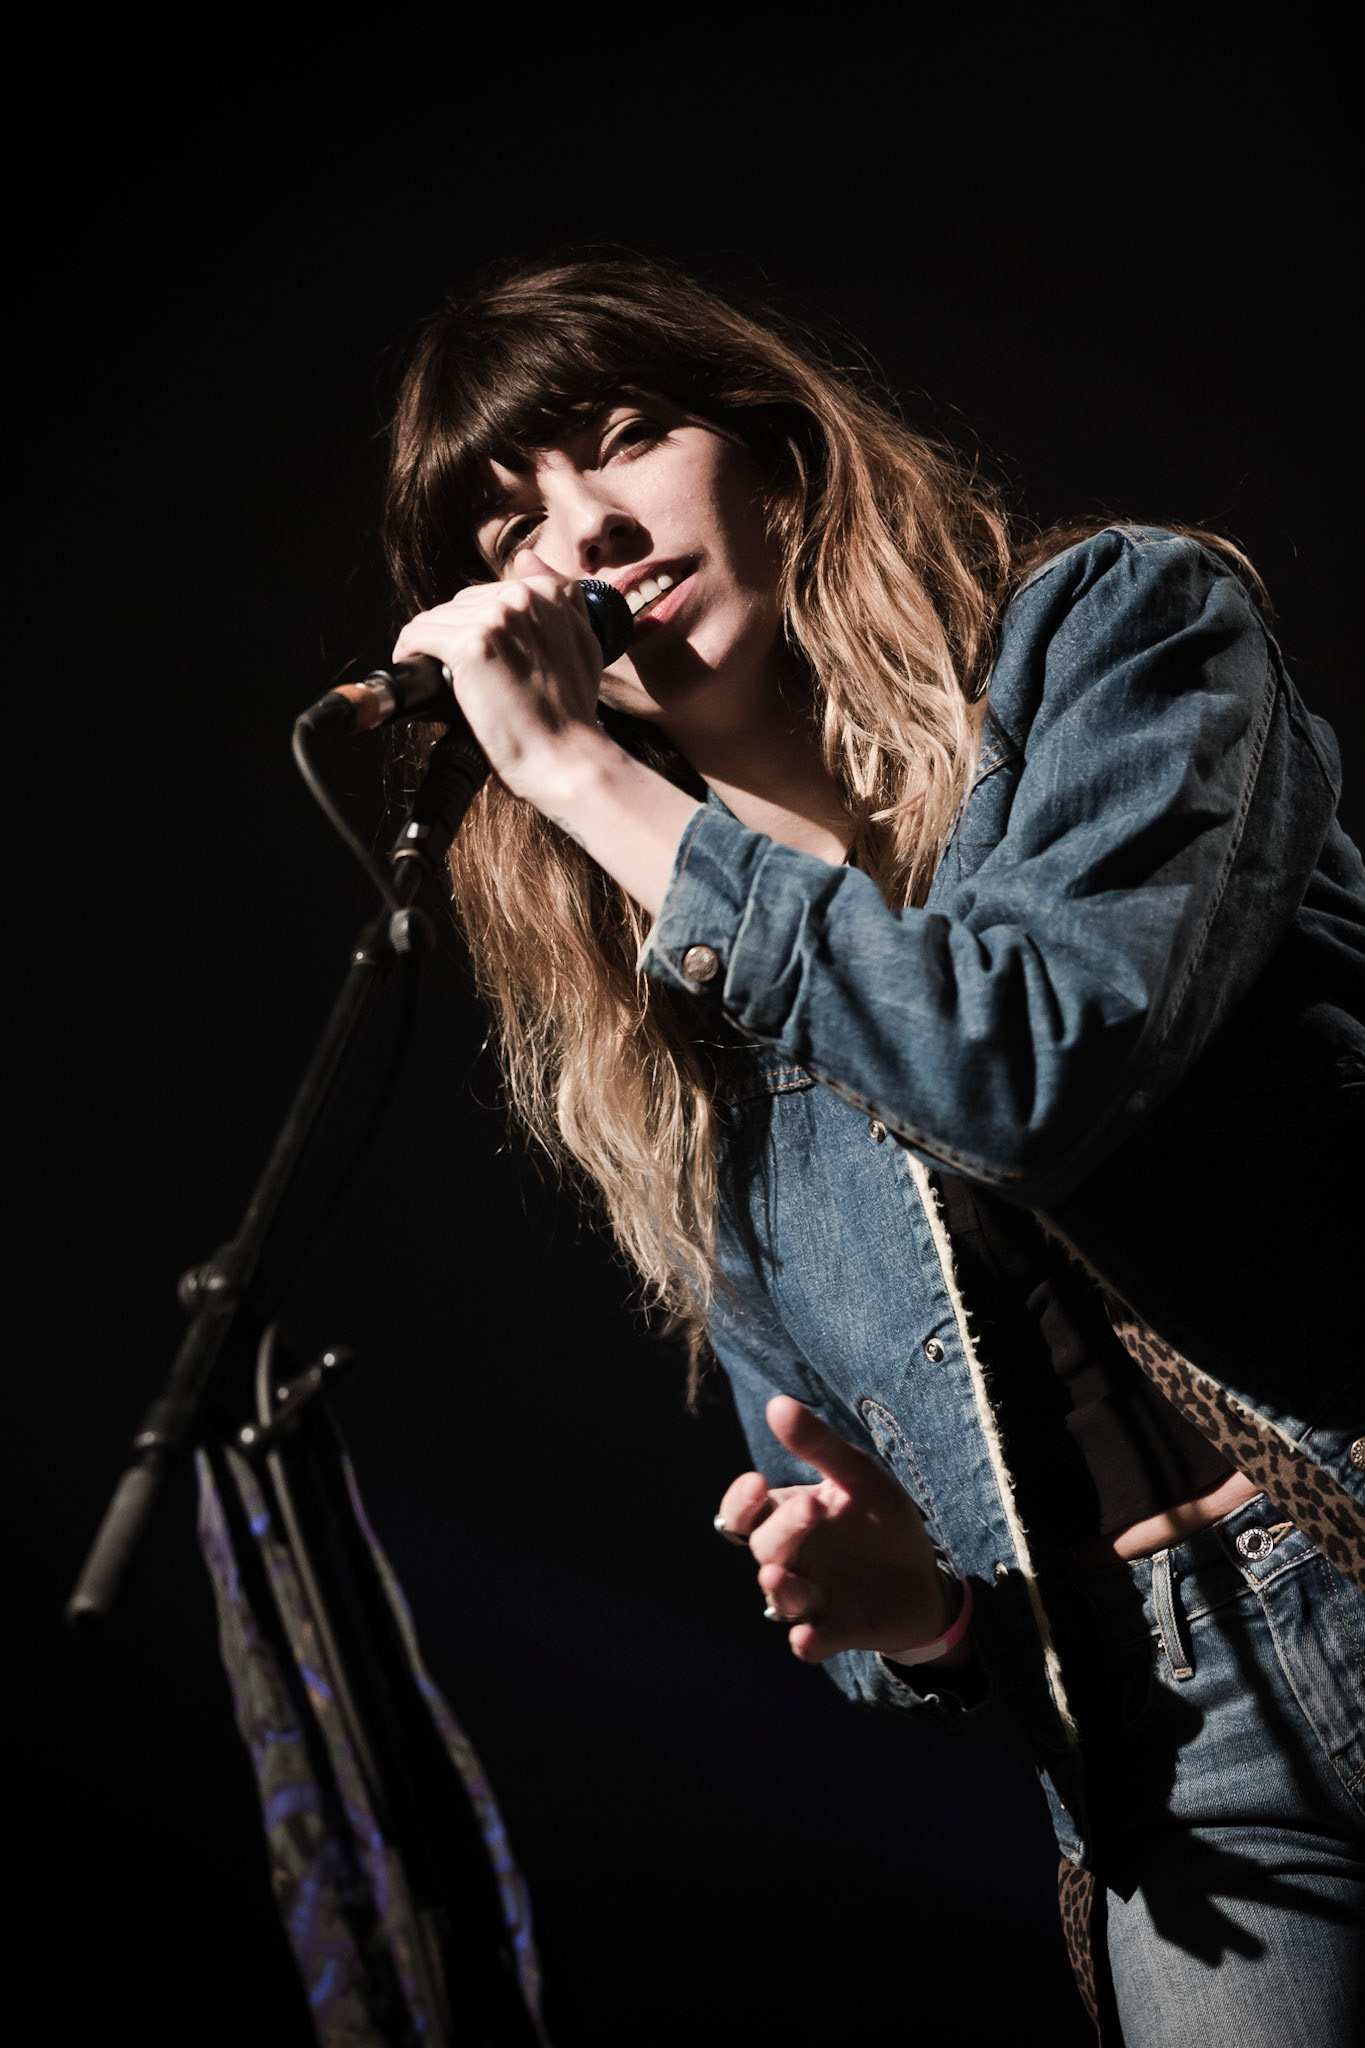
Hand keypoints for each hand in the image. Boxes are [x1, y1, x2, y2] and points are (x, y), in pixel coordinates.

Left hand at [390, 553, 609, 805]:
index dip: (477, 626)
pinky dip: (410, 652)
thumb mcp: (584, 643)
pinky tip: (417, 668)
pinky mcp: (470, 646)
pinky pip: (419, 635)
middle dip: (453, 635)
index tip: (476, 655)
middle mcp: (523, 597)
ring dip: (431, 646)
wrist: (567, 757)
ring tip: (437, 675)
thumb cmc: (572, 714)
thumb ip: (561, 599)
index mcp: (550, 593)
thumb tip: (526, 557)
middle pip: (460, 604)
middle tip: (458, 674)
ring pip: (436, 619)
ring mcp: (496, 619)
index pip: (489, 594)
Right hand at [716, 1396, 960, 1664]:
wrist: (925, 1576)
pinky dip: (805, 1640)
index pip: (743, 1514)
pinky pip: (810, 1641)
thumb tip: (776, 1403)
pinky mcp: (837, 1631)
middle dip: (783, 1532)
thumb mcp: (858, 1477)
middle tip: (809, 1508)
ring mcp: (811, 1598)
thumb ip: (819, 1446)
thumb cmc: (879, 1520)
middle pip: (765, 1549)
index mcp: (786, 1519)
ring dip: (780, 1589)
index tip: (757, 1482)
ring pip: (780, 1598)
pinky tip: (805, 1636)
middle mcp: (790, 1560)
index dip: (739, 1503)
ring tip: (781, 1578)